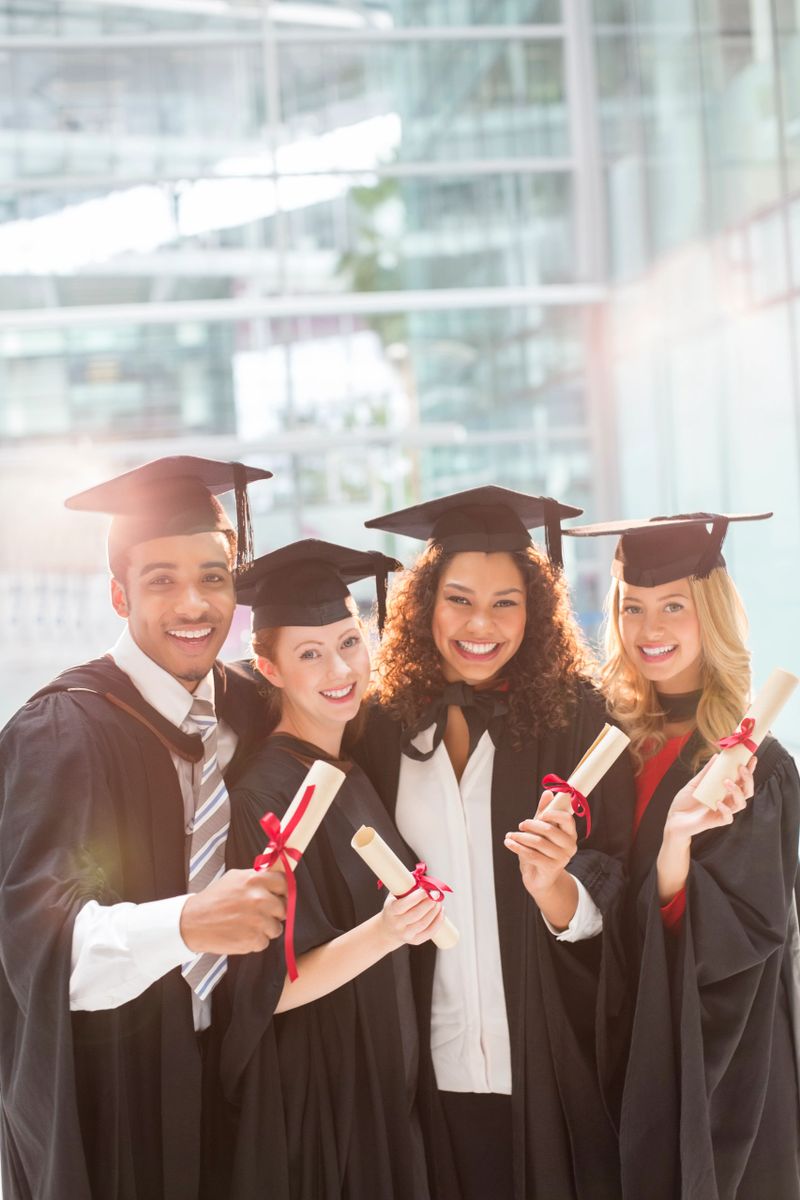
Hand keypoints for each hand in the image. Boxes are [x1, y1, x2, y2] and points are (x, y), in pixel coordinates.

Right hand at [180, 868, 287, 954]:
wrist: (192, 922)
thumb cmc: (213, 899)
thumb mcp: (234, 878)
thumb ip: (257, 877)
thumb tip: (278, 876)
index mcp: (255, 879)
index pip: (285, 883)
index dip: (282, 890)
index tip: (279, 895)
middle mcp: (259, 899)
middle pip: (284, 908)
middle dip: (274, 912)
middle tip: (258, 913)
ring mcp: (258, 920)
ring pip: (277, 927)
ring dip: (265, 928)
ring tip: (246, 924)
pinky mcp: (253, 939)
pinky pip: (265, 942)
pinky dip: (255, 941)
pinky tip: (241, 934)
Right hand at [379, 888, 443, 950]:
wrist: (388, 929)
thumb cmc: (394, 907)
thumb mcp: (394, 895)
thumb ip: (406, 885)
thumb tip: (423, 876)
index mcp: (390, 911)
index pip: (404, 904)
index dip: (417, 897)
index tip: (426, 889)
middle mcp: (397, 924)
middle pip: (416, 914)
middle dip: (429, 903)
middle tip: (437, 893)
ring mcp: (406, 934)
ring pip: (424, 923)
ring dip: (435, 911)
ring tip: (439, 900)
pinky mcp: (415, 941)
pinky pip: (429, 932)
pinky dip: (438, 922)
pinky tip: (442, 911)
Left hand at [504, 789, 577, 899]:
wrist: (540, 877)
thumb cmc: (541, 850)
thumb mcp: (541, 829)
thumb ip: (544, 812)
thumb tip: (548, 793)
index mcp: (570, 833)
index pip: (567, 819)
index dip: (553, 814)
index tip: (540, 814)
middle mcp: (570, 846)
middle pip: (550, 829)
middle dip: (531, 825)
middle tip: (521, 825)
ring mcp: (562, 858)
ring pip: (538, 842)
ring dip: (520, 837)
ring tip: (510, 835)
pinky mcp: (551, 868)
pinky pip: (531, 854)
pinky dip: (517, 847)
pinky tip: (509, 843)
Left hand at [656, 755, 754, 904]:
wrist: (673, 819)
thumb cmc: (684, 802)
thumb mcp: (694, 783)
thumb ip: (706, 772)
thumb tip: (717, 756)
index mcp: (724, 791)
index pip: (741, 780)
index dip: (749, 770)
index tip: (752, 757)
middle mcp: (727, 801)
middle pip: (747, 791)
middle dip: (748, 779)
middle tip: (741, 767)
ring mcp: (723, 811)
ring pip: (741, 804)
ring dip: (737, 791)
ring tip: (726, 781)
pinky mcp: (717, 821)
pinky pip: (728, 818)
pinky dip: (726, 809)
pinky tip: (718, 802)